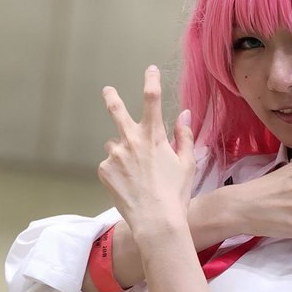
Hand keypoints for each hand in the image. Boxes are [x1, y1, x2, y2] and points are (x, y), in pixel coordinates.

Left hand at [97, 66, 194, 239]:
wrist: (156, 221)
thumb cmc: (176, 194)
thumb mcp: (187, 164)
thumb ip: (184, 136)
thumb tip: (184, 114)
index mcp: (153, 136)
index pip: (151, 100)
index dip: (151, 81)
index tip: (150, 70)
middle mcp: (131, 141)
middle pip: (117, 111)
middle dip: (112, 98)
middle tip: (107, 90)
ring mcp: (115, 155)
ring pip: (114, 146)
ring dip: (121, 152)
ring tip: (134, 174)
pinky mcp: (104, 170)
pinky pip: (109, 165)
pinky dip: (116, 171)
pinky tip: (128, 186)